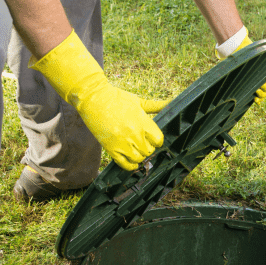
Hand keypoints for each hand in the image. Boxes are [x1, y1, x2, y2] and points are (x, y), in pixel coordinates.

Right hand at [30, 31, 166, 170]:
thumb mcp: (138, 101)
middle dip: (148, 147)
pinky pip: (125, 164)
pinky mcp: (111, 148)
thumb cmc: (117, 98)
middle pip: (149, 150)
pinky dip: (131, 165)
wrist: (93, 99)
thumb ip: (155, 106)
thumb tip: (171, 103)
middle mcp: (134, 133)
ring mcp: (122, 142)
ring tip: (136, 150)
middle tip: (143, 143)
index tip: (154, 139)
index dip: (157, 141)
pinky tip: (132, 161)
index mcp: (142, 121)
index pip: (158, 140)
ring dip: (139, 156)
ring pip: (138, 158)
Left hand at [225, 32, 265, 104]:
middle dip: (263, 93)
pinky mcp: (250, 83)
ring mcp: (257, 82)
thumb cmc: (260, 56)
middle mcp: (264, 80)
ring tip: (254, 95)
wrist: (246, 51)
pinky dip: (256, 99)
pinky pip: (254, 94)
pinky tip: (255, 102)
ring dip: (260, 97)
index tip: (262, 85)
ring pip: (261, 94)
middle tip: (256, 89)